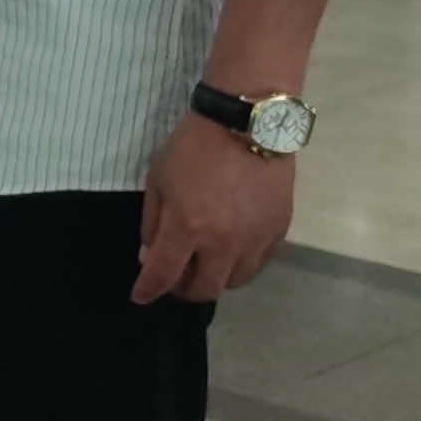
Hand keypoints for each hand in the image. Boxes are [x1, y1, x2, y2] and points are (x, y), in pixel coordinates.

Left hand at [133, 110, 295, 303]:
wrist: (247, 124)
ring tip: (205, 264)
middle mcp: (223, 243)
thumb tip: (149, 256)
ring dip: (215, 278)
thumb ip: (152, 223)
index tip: (141, 296)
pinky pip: (260, 264)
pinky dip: (242, 265)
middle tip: (176, 279)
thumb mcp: (158, 180)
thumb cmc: (193, 147)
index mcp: (187, 228)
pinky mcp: (279, 230)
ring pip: (235, 281)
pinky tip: (232, 252)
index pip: (163, 275)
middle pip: (204, 290)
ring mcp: (255, 239)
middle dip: (184, 291)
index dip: (148, 290)